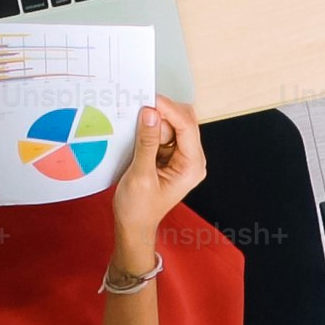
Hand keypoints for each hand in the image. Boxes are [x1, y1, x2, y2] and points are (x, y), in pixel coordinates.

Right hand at [109, 98, 205, 273]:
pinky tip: (135, 129)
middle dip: (161, 114)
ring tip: (133, 124)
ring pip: (171, 124)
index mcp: (192, 166)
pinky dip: (149, 127)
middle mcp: (191, 158)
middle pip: (182, 121)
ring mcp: (180, 156)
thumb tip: (150, 113)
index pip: (187, 127)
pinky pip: (161, 131)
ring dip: (153, 120)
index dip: (169, 109)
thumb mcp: (140, 175)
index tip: (149, 98)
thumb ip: (147, 142)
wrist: (133, 226)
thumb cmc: (138, 209)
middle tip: (137, 109)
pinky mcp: (167, 154)